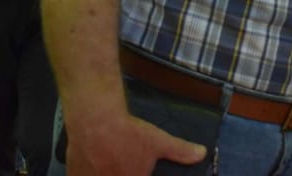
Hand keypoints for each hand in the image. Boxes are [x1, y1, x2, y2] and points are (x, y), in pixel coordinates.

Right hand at [65, 112, 206, 174]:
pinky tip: (94, 166)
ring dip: (106, 173)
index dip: (140, 173)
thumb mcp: (158, 141)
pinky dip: (89, 173)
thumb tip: (202, 154)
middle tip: (122, 164)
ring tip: (109, 162)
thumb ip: (180, 151)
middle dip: (121, 171)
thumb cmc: (127, 132)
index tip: (136, 169)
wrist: (96, 120)